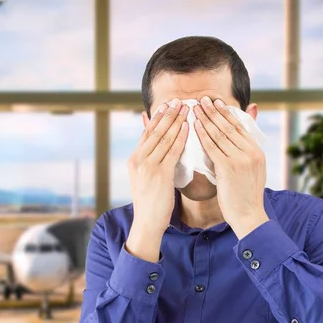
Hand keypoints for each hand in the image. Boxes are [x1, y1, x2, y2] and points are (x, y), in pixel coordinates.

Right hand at [126, 98, 188, 261]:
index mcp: (134, 159)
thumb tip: (156, 147)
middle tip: (179, 100)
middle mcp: (139, 160)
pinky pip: (172, 151)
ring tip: (186, 108)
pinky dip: (180, 137)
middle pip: (155, 131)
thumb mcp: (144, 177)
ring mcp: (148, 166)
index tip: (168, 104)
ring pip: (164, 138)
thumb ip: (149, 159)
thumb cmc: (150, 202)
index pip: (147, 132)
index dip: (158, 117)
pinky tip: (188, 127)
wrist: (147, 222)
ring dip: (176, 121)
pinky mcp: (160, 174)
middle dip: (168, 114)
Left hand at [193, 96, 268, 238]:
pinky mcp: (229, 168)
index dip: (226, 113)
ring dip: (206, 119)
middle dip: (214, 112)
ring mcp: (241, 159)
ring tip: (196, 108)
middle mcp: (251, 152)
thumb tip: (235, 146)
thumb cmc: (245, 196)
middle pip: (229, 126)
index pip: (240, 127)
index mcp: (257, 151)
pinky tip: (194, 126)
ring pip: (220, 134)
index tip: (216, 103)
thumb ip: (244, 154)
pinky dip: (202, 135)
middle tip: (203, 99)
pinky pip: (212, 147)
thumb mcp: (252, 172)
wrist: (249, 216)